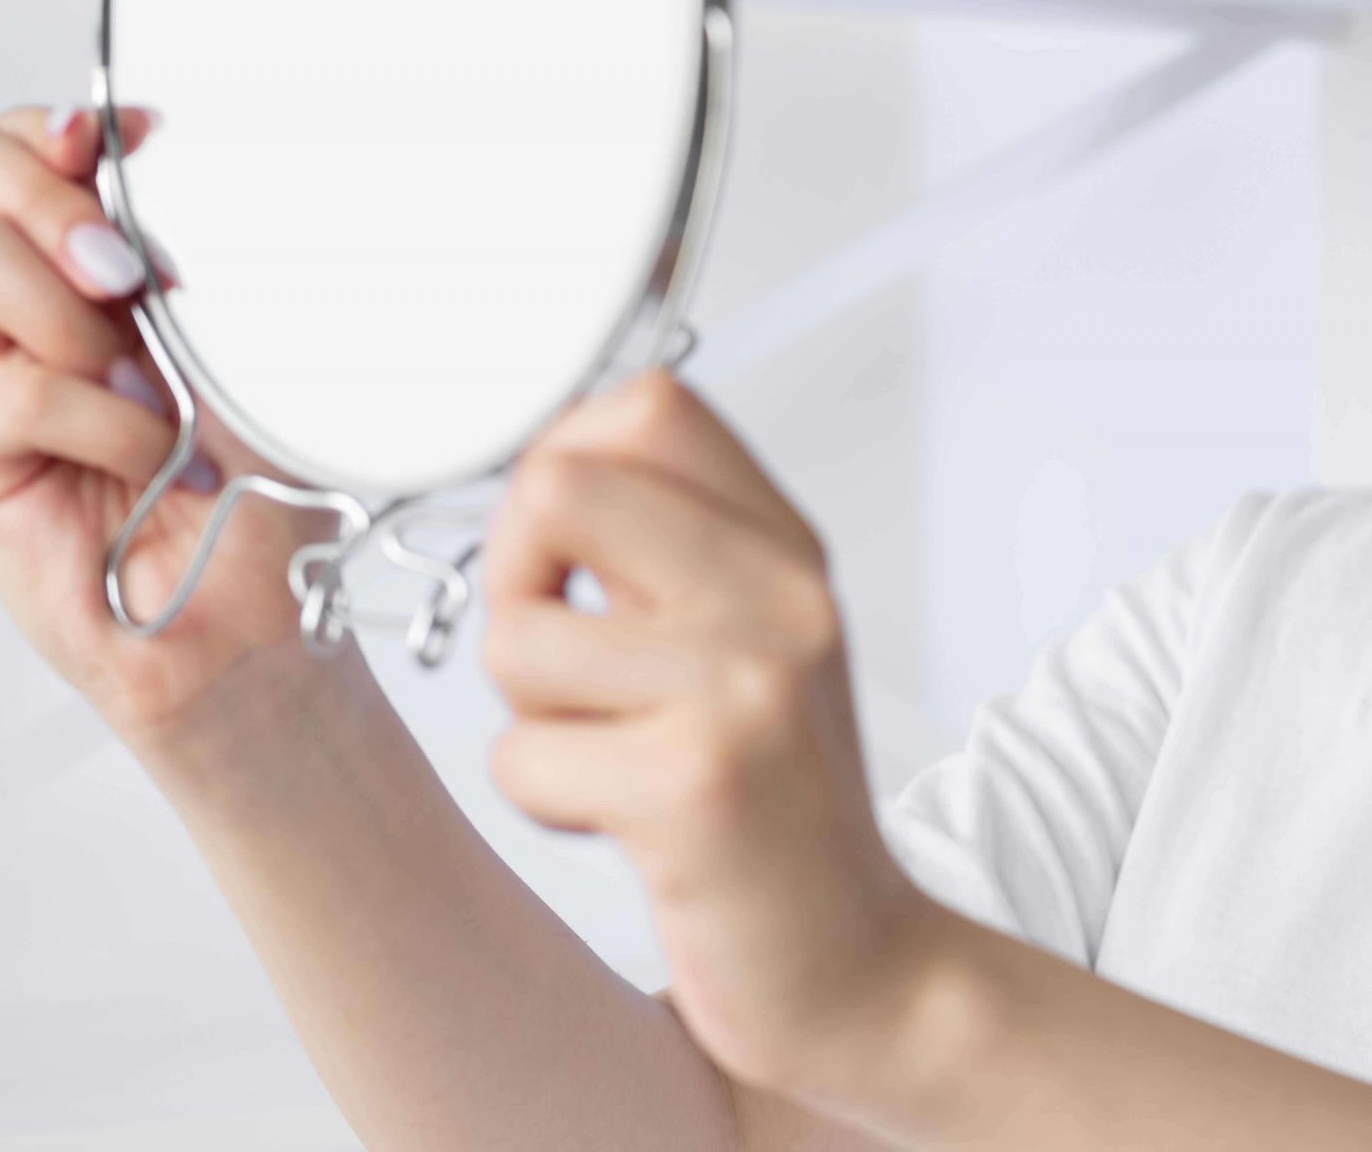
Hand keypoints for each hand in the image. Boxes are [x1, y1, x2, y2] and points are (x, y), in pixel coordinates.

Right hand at [0, 103, 346, 749]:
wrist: (265, 620)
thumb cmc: (274, 487)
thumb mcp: (264, 348)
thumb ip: (211, 263)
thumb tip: (183, 179)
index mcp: (103, 258)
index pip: (33, 140)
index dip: (65, 124)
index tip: (138, 133)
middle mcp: (36, 300)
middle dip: (51, 192)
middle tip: (131, 266)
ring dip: (81, 317)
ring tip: (160, 392)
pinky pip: (8, 388)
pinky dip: (98, 418)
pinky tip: (153, 454)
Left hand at [480, 367, 950, 1102]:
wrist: (858, 966)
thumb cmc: (773, 807)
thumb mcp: (751, 642)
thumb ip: (668, 549)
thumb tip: (532, 472)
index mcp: (786, 549)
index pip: (646, 406)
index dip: (560, 461)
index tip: (561, 550)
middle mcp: (780, 597)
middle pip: (558, 488)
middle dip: (513, 579)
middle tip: (557, 661)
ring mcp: (746, 686)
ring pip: (519, 638)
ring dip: (529, 718)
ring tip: (609, 758)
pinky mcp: (697, 786)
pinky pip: (522, 760)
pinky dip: (546, 804)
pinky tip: (622, 826)